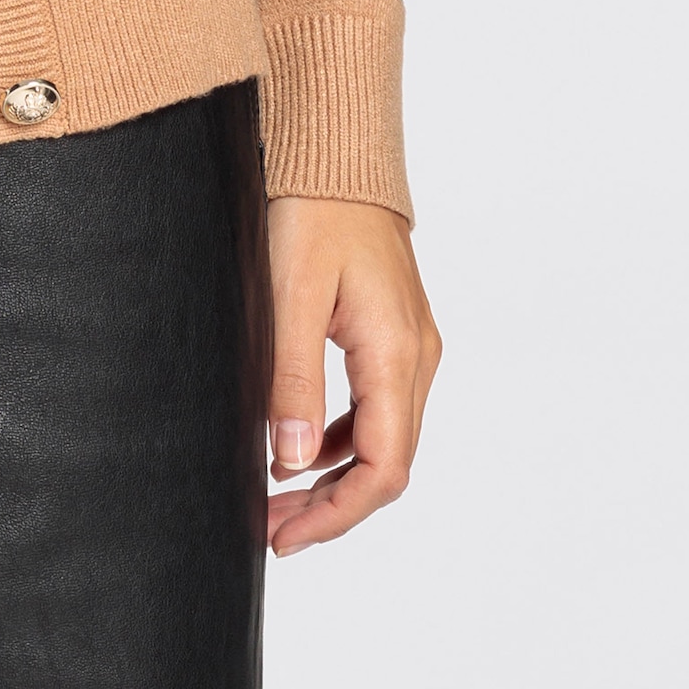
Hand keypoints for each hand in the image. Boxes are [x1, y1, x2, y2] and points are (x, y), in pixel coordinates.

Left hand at [265, 195, 440, 553]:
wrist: (337, 152)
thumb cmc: (313, 209)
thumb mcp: (290, 293)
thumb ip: (292, 378)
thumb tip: (290, 459)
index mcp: (396, 355)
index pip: (381, 469)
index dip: (336, 515)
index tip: (284, 536)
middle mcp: (417, 358)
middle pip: (386, 464)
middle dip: (330, 506)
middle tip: (271, 527)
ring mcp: (411, 346)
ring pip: (382, 439)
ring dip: (334, 476)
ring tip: (277, 497)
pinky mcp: (394, 333)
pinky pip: (375, 407)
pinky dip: (340, 438)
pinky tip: (299, 445)